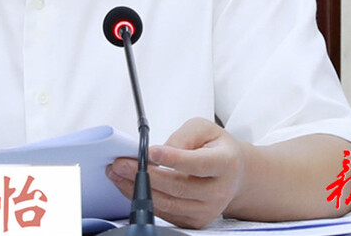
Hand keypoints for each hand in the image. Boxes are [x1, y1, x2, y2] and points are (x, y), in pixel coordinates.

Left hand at [106, 118, 244, 228]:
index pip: (198, 164)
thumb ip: (184, 135)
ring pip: (168, 203)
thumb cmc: (216, 148)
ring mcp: (207, 210)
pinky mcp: (194, 221)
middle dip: (145, 175)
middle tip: (121, 163)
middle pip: (178, 187)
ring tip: (117, 173)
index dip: (174, 159)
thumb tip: (161, 151)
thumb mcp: (204, 129)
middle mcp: (218, 191)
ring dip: (138, 189)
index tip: (151, 152)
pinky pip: (165, 213)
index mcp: (225, 164)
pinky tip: (128, 185)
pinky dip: (144, 199)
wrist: (233, 174)